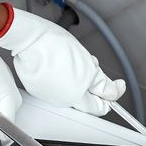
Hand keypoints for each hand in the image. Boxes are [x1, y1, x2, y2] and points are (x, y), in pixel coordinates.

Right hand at [0, 3, 124, 115]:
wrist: (30, 38)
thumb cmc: (55, 48)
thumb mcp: (88, 65)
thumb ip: (102, 84)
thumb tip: (113, 93)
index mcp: (73, 98)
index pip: (98, 107)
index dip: (110, 95)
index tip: (115, 85)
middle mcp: (59, 100)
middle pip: (85, 96)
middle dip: (92, 80)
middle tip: (90, 64)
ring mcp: (46, 94)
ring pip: (72, 88)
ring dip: (78, 75)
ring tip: (73, 58)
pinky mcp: (37, 86)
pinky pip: (57, 83)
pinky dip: (63, 73)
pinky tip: (60, 59)